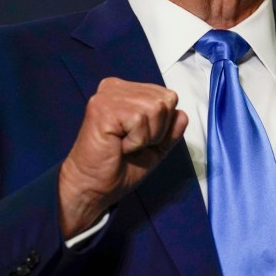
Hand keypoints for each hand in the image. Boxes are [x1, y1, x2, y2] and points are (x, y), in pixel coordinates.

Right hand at [57, 77, 187, 237]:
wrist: (93, 187)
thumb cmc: (120, 167)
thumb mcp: (156, 147)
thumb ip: (171, 130)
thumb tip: (182, 114)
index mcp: (128, 91)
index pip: (167, 96)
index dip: (163, 125)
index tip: (139, 139)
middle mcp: (116, 87)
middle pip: (165, 101)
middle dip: (156, 130)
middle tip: (131, 144)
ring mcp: (108, 95)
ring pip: (155, 108)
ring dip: (145, 137)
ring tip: (124, 144)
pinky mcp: (102, 107)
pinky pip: (139, 120)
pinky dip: (135, 141)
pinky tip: (118, 145)